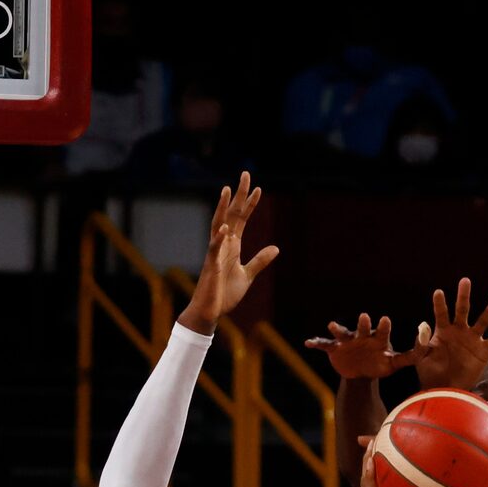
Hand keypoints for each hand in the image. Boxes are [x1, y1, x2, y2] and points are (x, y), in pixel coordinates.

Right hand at [181, 172, 278, 333]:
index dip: (250, 204)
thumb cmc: (225, 294)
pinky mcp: (212, 266)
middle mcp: (223, 244)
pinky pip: (214, 249)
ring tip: (227, 190)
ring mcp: (216, 253)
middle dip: (238, 195)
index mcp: (233, 246)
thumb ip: (260, 261)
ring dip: (223, 208)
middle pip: (231, 215)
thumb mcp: (248, 275)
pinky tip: (225, 227)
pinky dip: (219, 238)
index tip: (258, 189)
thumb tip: (276, 248)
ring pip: (219, 225)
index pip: (242, 219)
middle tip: (245, 175)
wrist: (211, 311)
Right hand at [305, 313, 417, 379]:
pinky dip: (317, 343)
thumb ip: (413, 355)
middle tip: (365, 317)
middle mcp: (363, 336)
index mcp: (378, 339)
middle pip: (363, 328)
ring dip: (338, 329)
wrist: (360, 373)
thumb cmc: (380, 365)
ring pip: (343, 333)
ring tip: (333, 325)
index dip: (383, 326)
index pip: (382, 331)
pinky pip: (325, 345)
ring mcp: (348, 341)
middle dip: (363, 323)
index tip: (386, 319)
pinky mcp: (334, 349)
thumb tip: (429, 345)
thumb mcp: (395, 363)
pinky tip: (308, 342)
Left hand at [412, 279, 487, 391]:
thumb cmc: (430, 374)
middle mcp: (459, 331)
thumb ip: (421, 343)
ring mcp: (473, 340)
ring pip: (483, 322)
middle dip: (463, 296)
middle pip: (462, 309)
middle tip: (465, 281)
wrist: (445, 391)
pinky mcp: (484, 351)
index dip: (439, 303)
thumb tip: (423, 324)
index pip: (441, 313)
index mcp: (443, 331)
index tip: (438, 292)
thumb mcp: (421, 359)